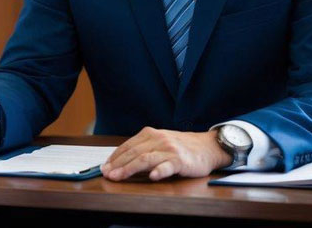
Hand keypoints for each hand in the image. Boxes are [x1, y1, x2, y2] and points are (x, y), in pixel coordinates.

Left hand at [101, 127, 231, 181]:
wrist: (207, 147)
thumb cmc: (180, 147)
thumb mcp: (160, 142)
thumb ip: (143, 148)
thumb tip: (119, 162)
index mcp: (151, 133)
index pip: (128, 146)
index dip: (114, 157)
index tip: (105, 168)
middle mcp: (159, 139)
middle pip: (134, 153)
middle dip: (118, 165)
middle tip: (107, 175)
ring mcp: (170, 150)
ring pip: (145, 159)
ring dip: (129, 169)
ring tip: (119, 177)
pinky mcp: (181, 161)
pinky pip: (168, 166)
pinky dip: (159, 171)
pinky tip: (152, 176)